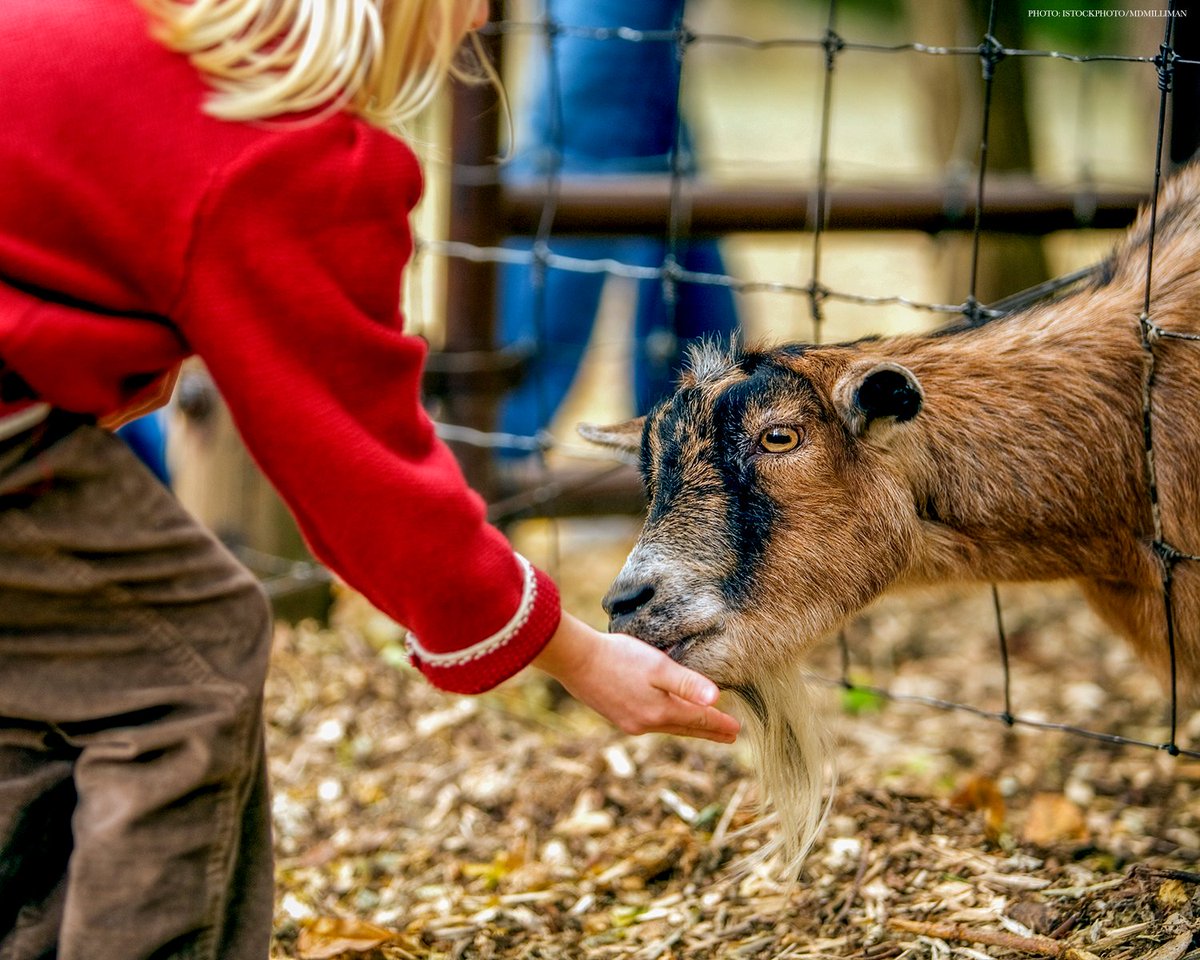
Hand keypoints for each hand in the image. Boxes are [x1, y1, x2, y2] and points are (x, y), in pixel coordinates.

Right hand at [533, 612, 739, 743]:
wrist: (576, 660)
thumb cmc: (619, 658)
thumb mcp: (659, 666)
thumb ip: (687, 683)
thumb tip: (717, 699)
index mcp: (660, 712)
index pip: (699, 720)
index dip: (719, 724)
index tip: (737, 730)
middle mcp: (645, 723)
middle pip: (685, 728)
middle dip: (707, 731)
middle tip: (728, 736)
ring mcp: (628, 722)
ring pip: (667, 727)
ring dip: (687, 727)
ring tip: (700, 727)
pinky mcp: (615, 714)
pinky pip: (649, 722)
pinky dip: (665, 721)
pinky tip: (662, 715)